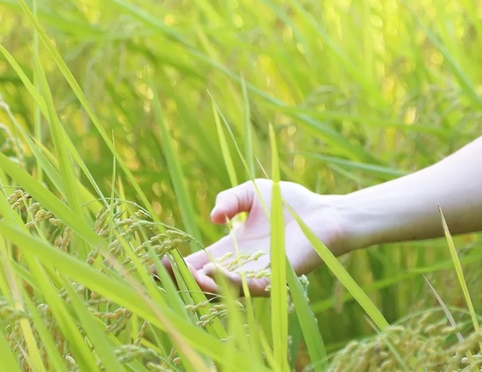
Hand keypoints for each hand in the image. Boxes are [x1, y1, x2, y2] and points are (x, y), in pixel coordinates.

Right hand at [163, 179, 347, 296]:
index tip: (159, 262)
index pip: (201, 262)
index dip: (181, 264)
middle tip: (166, 272)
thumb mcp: (250, 193)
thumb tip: (214, 218)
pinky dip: (236, 282)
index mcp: (234, 249)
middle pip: (209, 280)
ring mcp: (260, 275)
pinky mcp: (278, 278)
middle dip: (187, 278)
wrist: (323, 211)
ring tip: (190, 275)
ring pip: (228, 288)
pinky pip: (253, 286)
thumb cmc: (288, 202)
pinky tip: (220, 275)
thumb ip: (229, 200)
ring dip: (207, 283)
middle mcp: (243, 266)